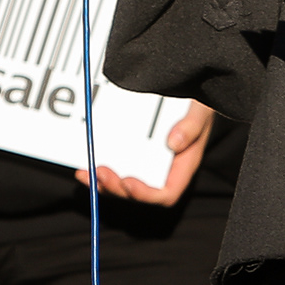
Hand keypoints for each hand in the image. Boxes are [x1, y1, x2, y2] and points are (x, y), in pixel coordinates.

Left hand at [83, 102, 210, 205]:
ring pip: (123, 184)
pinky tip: (84, 165)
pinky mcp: (132, 152)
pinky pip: (114, 167)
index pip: (166, 193)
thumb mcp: (200, 111)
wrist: (189, 90)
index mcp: (181, 166)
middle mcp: (162, 169)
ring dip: (103, 183)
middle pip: (139, 192)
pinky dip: (97, 170)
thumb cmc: (199, 104)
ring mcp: (146, 162)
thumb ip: (191, 126)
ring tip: (87, 173)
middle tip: (101, 172)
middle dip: (117, 187)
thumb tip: (173, 143)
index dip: (146, 194)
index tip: (129, 182)